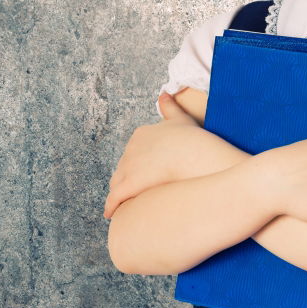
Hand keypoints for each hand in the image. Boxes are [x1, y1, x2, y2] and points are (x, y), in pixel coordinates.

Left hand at [103, 94, 202, 219]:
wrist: (195, 155)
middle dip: (127, 179)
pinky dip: (111, 206)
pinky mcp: (129, 185)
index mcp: (141, 134)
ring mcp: (128, 166)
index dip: (137, 164)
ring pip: (117, 183)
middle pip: (123, 167)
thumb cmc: (192, 139)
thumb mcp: (180, 118)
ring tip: (124, 206)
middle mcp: (130, 149)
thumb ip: (169, 106)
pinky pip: (115, 199)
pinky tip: (110, 214)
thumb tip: (163, 93)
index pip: (133, 152)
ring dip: (119, 194)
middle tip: (135, 192)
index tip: (144, 173)